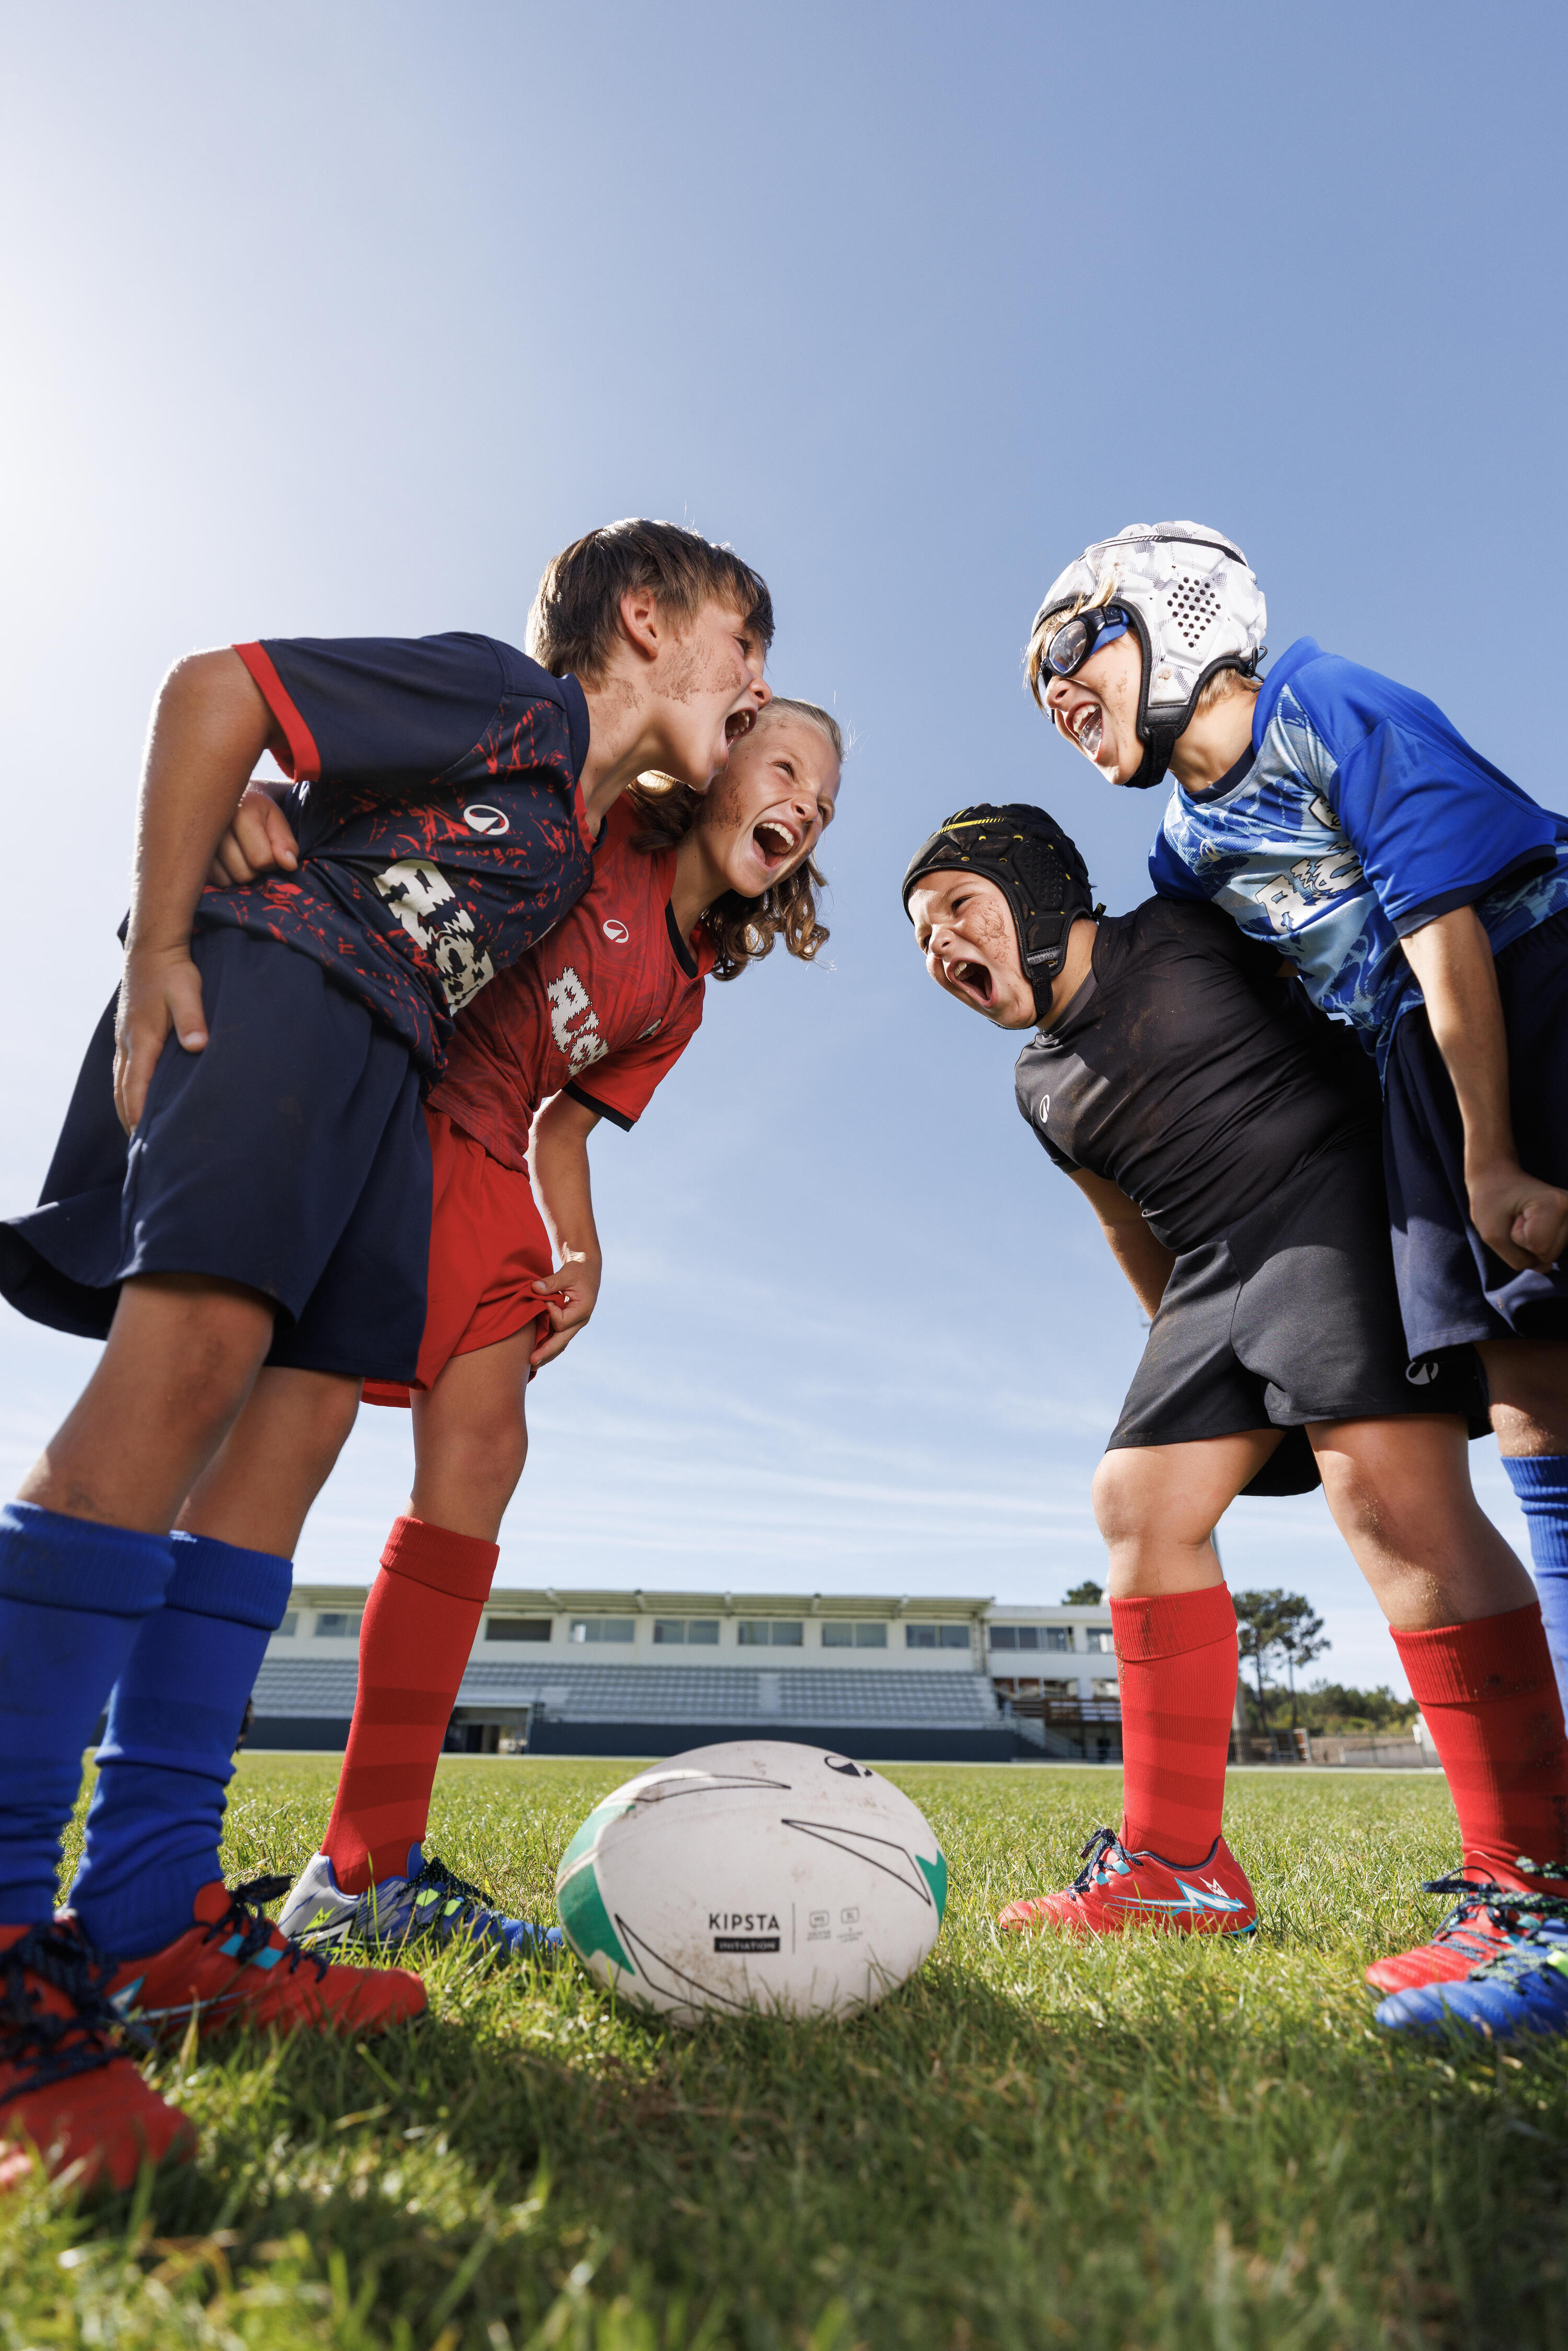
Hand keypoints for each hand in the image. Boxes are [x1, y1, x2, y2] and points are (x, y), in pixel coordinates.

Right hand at [113, 944, 208, 1132]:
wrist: (152, 948)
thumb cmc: (173, 971)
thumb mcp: (188, 992)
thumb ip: (193, 1020)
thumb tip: (197, 1046)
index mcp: (141, 1041)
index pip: (135, 1089)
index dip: (137, 1117)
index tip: (142, 1143)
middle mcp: (127, 1044)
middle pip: (122, 1092)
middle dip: (129, 1121)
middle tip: (139, 1151)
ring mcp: (125, 1039)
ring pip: (120, 1082)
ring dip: (126, 1108)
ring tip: (137, 1134)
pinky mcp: (129, 1033)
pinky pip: (124, 1070)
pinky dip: (128, 1090)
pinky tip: (138, 1099)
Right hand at [206, 784, 299, 884]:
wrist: (225, 793)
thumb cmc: (255, 807)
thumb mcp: (276, 818)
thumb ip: (286, 841)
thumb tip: (288, 865)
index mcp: (240, 811)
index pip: (261, 859)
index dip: (272, 860)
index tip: (270, 847)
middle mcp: (214, 825)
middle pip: (244, 873)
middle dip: (255, 868)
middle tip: (255, 850)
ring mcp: (198, 839)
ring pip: (228, 880)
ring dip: (240, 873)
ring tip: (240, 852)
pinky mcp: (191, 851)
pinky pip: (214, 880)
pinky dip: (225, 875)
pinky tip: (227, 858)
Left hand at [529, 1250, 601, 1368]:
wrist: (587, 1269)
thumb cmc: (578, 1270)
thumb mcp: (567, 1273)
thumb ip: (551, 1282)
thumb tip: (533, 1288)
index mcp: (583, 1309)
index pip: (562, 1322)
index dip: (549, 1314)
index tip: (543, 1302)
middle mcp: (580, 1321)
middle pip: (562, 1341)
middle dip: (546, 1351)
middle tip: (532, 1361)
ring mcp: (575, 1324)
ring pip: (560, 1344)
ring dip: (547, 1354)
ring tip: (533, 1365)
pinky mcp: (569, 1324)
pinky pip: (558, 1339)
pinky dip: (548, 1347)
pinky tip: (538, 1355)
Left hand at [1467, 1160, 1567, 1273]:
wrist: (1497, 1178)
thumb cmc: (1490, 1201)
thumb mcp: (1492, 1235)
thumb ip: (1518, 1260)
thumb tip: (1546, 1269)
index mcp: (1555, 1204)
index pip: (1538, 1246)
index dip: (1518, 1237)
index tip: (1513, 1216)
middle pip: (1548, 1254)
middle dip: (1526, 1242)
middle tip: (1518, 1219)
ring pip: (1551, 1255)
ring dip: (1531, 1243)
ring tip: (1525, 1220)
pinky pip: (1552, 1250)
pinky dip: (1538, 1244)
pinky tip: (1535, 1226)